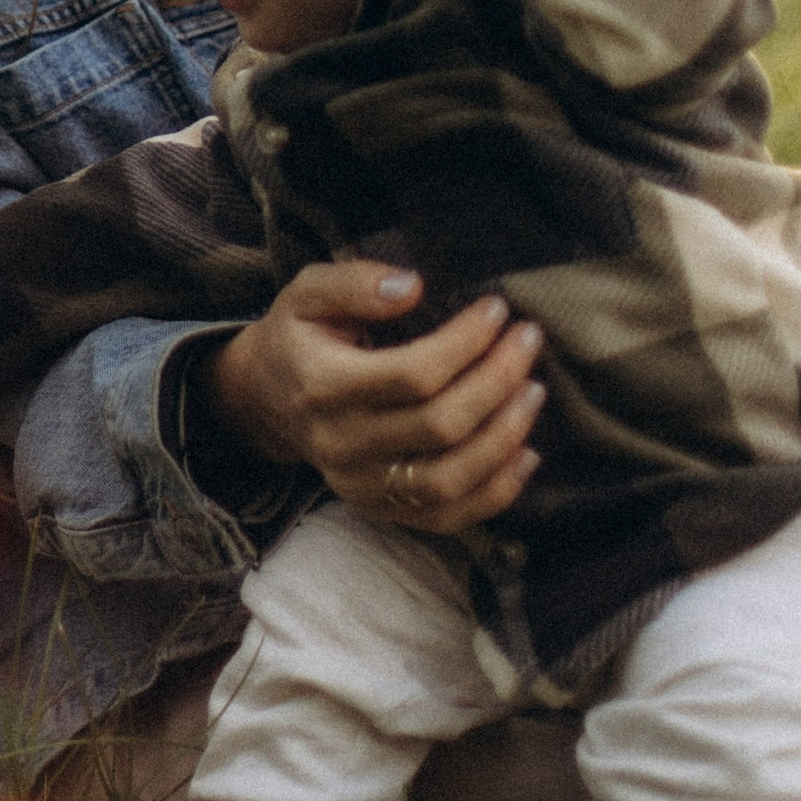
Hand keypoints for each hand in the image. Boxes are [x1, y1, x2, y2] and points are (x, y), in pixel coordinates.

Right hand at [205, 271, 543, 532]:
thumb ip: (354, 283)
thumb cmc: (299, 336)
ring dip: (504, 437)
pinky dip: (495, 492)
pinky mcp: (378, 509)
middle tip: (528, 341)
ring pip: (448, 479)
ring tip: (534, 392)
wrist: (266, 400)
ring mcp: (359, 485)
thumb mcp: (307, 291)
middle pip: (440, 427)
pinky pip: (445, 517)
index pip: (412, 374)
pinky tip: (525, 453)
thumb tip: (412, 287)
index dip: (466, 343)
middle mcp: (340, 444)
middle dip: (498, 381)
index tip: (498, 310)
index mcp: (323, 387)